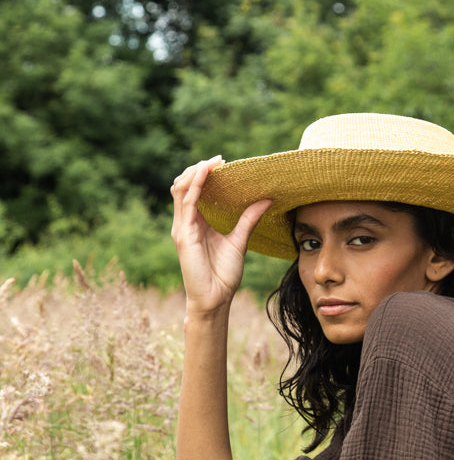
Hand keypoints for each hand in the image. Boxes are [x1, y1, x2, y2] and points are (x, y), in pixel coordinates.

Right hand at [171, 157, 271, 314]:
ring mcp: (182, 228)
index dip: (205, 174)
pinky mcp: (183, 234)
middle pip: (184, 186)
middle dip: (198, 169)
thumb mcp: (240, 241)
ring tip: (211, 162)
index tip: (223, 163)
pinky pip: (187, 203)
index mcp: (197, 223)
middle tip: (219, 159)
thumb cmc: (224, 275)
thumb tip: (266, 199)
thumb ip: (249, 219)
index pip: (195, 191)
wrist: (215, 299)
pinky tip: (206, 174)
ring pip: (181, 189)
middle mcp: (186, 222)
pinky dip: (196, 185)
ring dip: (195, 172)